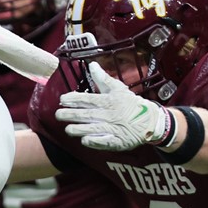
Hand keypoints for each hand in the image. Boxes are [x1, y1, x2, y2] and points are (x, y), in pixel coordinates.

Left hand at [56, 63, 171, 151]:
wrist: (149, 121)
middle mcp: (109, 114)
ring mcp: (114, 129)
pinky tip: (84, 140)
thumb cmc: (131, 104)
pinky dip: (95, 141)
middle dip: (71, 115)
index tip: (62, 100)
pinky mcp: (118, 141)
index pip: (88, 99)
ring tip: (68, 129)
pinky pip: (105, 141)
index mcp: (109, 101)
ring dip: (79, 129)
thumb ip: (103, 78)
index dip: (74, 99)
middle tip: (58, 115)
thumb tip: (92, 65)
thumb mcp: (118, 88)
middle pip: (87, 114)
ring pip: (93, 129)